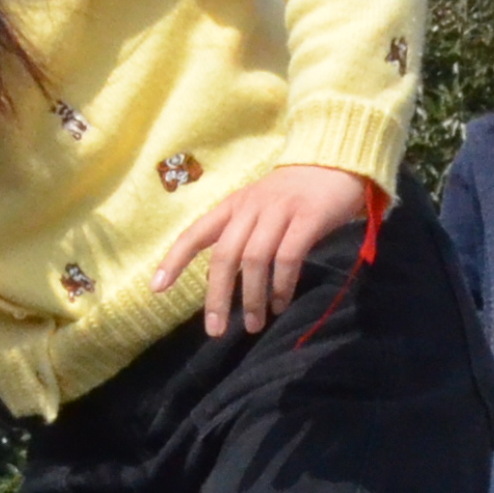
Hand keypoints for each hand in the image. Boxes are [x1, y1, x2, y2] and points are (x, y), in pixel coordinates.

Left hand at [156, 164, 377, 335]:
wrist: (337, 162)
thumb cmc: (294, 194)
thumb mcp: (257, 209)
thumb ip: (236, 237)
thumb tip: (213, 277)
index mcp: (233, 205)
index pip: (196, 233)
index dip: (174, 259)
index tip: (156, 288)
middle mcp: (251, 207)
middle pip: (225, 255)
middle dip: (217, 296)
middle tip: (216, 330)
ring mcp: (280, 211)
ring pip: (254, 260)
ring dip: (252, 298)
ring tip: (253, 325)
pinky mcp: (308, 218)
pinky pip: (288, 257)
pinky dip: (281, 285)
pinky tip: (280, 304)